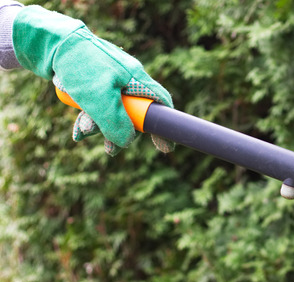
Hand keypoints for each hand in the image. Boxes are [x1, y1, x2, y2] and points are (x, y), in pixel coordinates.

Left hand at [12, 5, 172, 154]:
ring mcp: (112, 81)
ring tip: (81, 131)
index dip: (163, 126)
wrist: (50, 41)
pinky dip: (89, 117)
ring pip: (113, 112)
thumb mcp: (98, 98)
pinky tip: (78, 126)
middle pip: (135, 114)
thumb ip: (115, 122)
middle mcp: (128, 80)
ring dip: (98, 126)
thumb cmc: (78, 65)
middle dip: (120, 132)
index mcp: (137, 79)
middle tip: (109, 149)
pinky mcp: (95, 82)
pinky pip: (98, 106)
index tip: (163, 147)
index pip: (160, 104)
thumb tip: (126, 141)